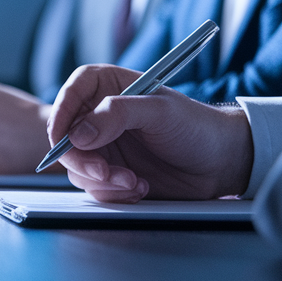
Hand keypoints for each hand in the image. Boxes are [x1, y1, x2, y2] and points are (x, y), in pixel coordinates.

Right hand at [48, 64, 253, 201]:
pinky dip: (112, 193)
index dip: (61, 113)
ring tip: (133, 181)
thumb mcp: (159, 111)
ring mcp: (104, 146)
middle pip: (66, 136)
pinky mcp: (110, 173)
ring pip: (76, 166)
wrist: (221, 163)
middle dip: (81, 159)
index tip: (61, 137)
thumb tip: (77, 135)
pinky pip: (94, 187)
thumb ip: (116, 115)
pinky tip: (139, 187)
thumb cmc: (195, 126)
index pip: (72, 93)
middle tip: (104, 172)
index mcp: (108, 88)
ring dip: (101, 180)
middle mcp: (99, 116)